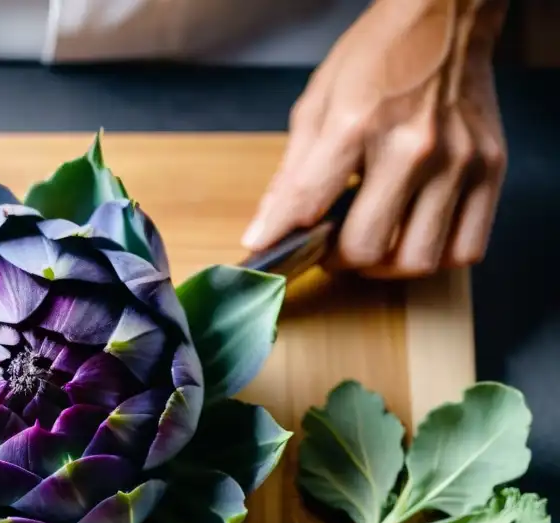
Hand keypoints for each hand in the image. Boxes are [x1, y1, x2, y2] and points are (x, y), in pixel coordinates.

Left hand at [241, 0, 507, 277]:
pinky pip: (465, 248)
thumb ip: (291, 176)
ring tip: (373, 242)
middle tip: (331, 245)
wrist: (444, 17)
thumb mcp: (317, 106)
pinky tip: (414, 235)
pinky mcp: (491, 168)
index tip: (268, 254)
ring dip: (386, 266)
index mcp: (358, 125)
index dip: (281, 239)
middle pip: (369, 249)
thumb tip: (263, 233)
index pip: (309, 205)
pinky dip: (435, 256)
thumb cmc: (376, 59)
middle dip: (339, 259)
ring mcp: (459, 161)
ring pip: (419, 260)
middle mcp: (415, 147)